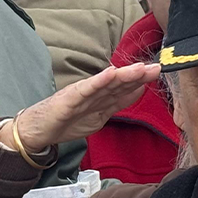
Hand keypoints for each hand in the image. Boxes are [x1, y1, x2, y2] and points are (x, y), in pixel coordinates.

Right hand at [0, 63, 161, 151]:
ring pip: (106, 84)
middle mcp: (94, 91)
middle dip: (138, 75)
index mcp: (102, 96)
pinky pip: (86, 90)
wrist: (38, 130)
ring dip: (123, 75)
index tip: (159, 72)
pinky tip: (110, 73)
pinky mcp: (69, 99)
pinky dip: (98, 81)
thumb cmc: (66, 121)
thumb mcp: (100, 115)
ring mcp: (82, 94)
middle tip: (156, 67)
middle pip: (119, 82)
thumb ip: (118, 102)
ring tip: (139, 68)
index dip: (141, 79)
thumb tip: (140, 90)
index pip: (125, 86)